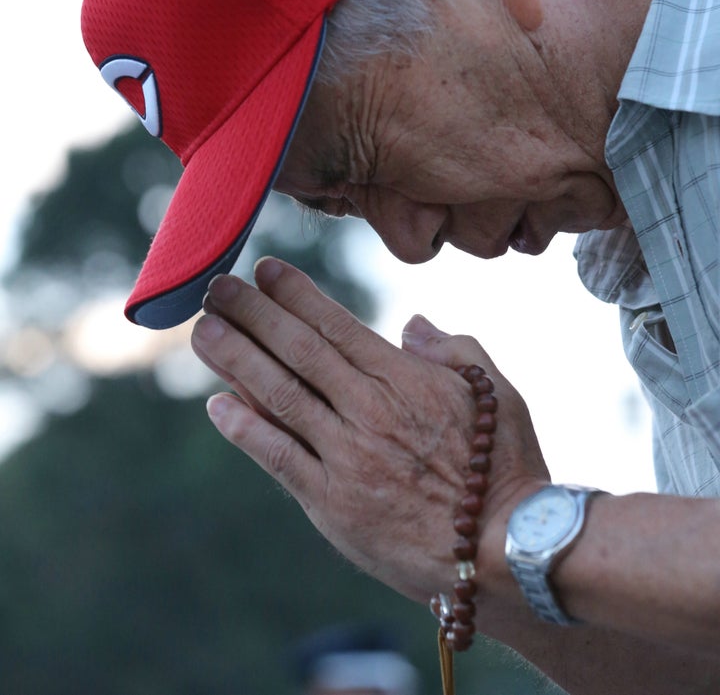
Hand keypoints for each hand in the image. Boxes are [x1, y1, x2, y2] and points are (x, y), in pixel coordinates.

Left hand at [191, 259, 547, 603]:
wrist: (505, 550)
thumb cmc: (506, 466)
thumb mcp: (495, 390)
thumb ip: (453, 348)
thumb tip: (409, 325)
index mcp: (406, 379)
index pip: (336, 325)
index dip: (295, 294)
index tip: (263, 270)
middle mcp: (369, 410)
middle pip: (297, 350)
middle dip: (252, 313)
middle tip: (216, 287)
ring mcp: (347, 456)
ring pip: (279, 395)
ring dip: (236, 358)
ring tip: (203, 330)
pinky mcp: (332, 504)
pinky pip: (279, 457)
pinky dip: (245, 429)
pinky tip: (217, 405)